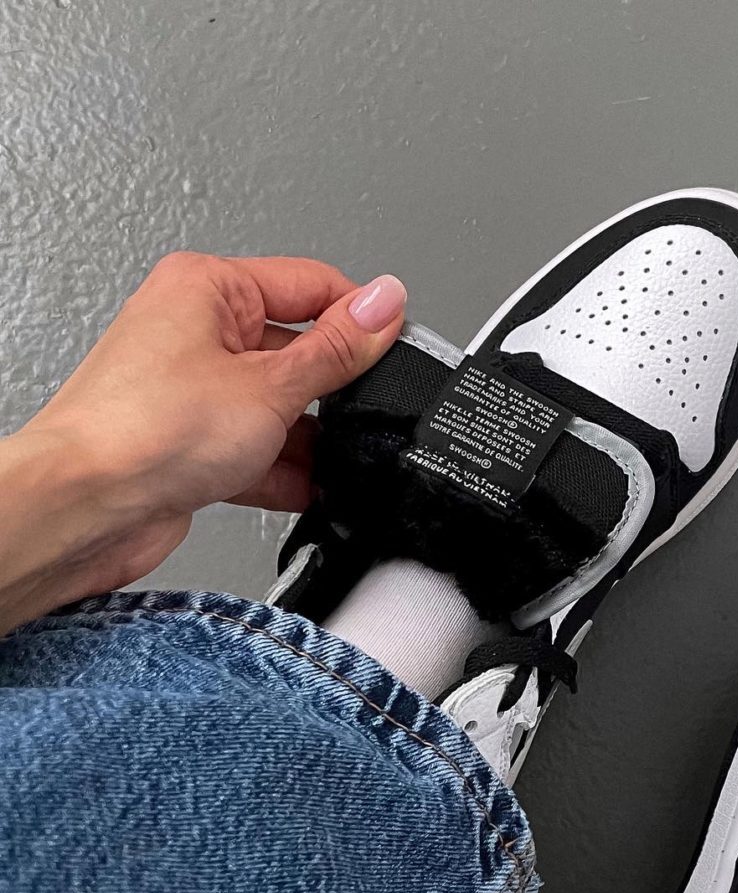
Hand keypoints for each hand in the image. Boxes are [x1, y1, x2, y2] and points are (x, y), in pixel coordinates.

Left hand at [0, 252, 406, 630]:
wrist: (86, 506)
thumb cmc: (144, 430)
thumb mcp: (270, 385)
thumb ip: (336, 350)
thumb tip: (383, 304)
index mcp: (209, 288)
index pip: (310, 285)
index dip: (358, 319)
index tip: (395, 349)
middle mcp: (196, 330)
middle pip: (296, 350)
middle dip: (330, 391)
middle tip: (359, 415)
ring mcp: (193, 390)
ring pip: (278, 408)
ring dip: (307, 440)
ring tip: (329, 460)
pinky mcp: (192, 444)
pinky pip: (256, 450)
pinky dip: (283, 471)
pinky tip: (305, 488)